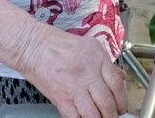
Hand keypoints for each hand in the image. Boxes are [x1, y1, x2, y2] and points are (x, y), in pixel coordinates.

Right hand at [13, 24, 127, 117]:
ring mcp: (74, 87)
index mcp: (97, 57)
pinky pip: (75, 117)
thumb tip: (119, 77)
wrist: (31, 45)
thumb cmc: (56, 44)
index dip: (123, 99)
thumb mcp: (87, 46)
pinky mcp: (61, 98)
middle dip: (113, 114)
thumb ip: (104, 63)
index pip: (117, 83)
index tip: (122, 106)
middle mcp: (87, 73)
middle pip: (108, 102)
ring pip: (94, 114)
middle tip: (113, 116)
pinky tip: (84, 117)